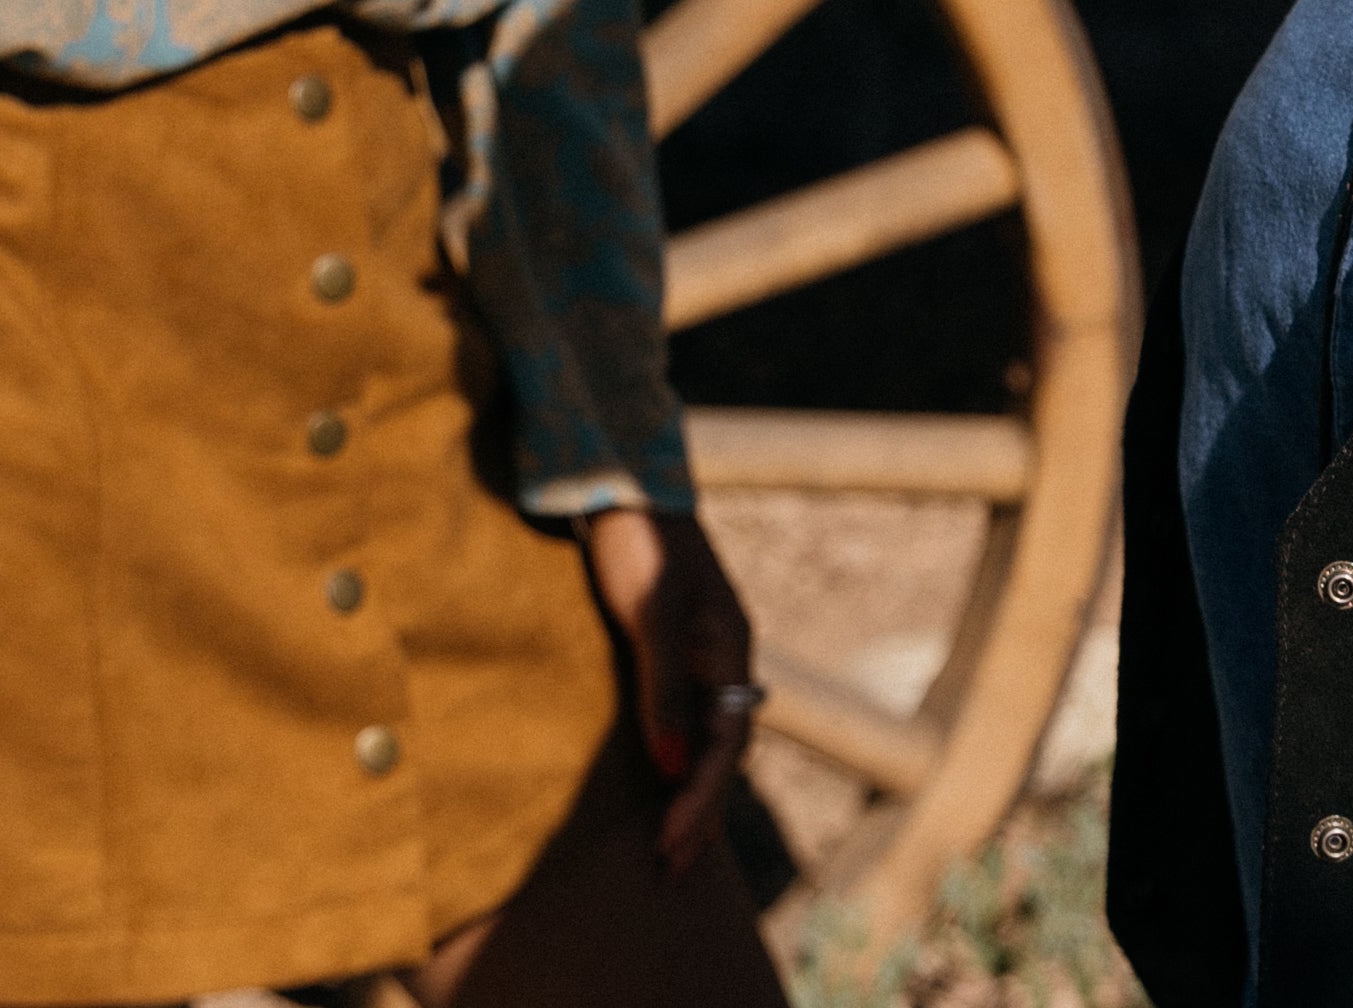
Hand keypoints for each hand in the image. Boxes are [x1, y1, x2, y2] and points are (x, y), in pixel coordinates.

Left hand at [581, 504, 758, 876]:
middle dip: (700, 812)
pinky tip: (658, 787)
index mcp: (730, 649)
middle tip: (669, 869)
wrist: (622, 483)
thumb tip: (669, 772)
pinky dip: (676, 762)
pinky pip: (683, 719)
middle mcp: (722, 657)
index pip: (725, 743)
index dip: (700, 799)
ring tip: (669, 848)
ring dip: (690, 794)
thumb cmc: (639, 542)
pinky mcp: (670, 648)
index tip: (668, 844)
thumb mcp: (651, 615)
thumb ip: (661, 691)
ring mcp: (699, 653)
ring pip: (705, 739)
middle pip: (721, 750)